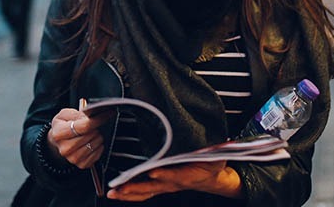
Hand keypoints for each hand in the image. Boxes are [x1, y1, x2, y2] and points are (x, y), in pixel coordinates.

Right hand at [46, 108, 108, 169]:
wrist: (58, 140)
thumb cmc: (63, 125)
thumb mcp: (65, 114)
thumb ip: (78, 114)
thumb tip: (92, 116)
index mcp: (58, 133)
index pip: (84, 126)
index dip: (97, 120)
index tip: (106, 115)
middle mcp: (64, 148)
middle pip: (90, 136)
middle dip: (95, 129)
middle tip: (93, 127)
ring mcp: (72, 158)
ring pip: (93, 146)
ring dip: (97, 138)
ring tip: (93, 134)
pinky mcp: (81, 164)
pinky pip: (96, 156)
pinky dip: (98, 148)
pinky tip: (94, 143)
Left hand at [106, 161, 242, 201]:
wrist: (212, 179)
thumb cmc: (211, 166)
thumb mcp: (216, 157)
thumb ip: (214, 150)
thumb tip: (220, 140)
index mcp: (187, 174)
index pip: (175, 175)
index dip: (164, 174)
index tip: (153, 171)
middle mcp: (173, 183)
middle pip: (152, 187)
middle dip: (134, 188)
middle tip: (119, 188)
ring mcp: (165, 187)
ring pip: (144, 192)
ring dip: (127, 193)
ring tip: (113, 192)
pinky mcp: (161, 187)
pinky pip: (143, 193)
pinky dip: (130, 193)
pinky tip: (118, 192)